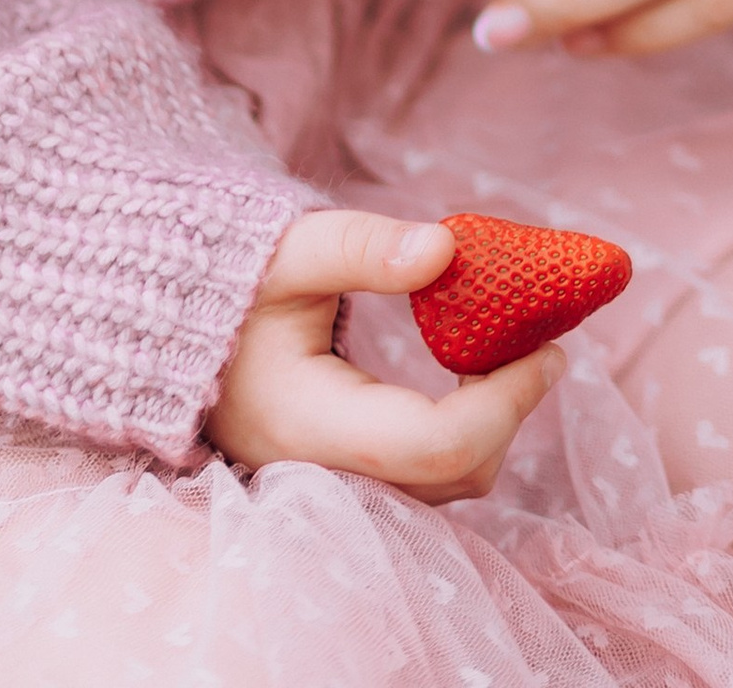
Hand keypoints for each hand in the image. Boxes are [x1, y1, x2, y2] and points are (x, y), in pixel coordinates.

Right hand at [207, 210, 564, 497]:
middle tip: (541, 342)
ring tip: (507, 348)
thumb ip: (363, 249)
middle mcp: (326, 474)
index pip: (436, 444)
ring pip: (446, 484)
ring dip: (492, 422)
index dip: (507, 401)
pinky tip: (469, 370)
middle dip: (510, 411)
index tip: (550, 347)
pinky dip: (465, 429)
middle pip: (453, 474)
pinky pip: (428, 475)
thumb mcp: (291, 250)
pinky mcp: (349, 477)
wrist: (182, 332)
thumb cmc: (235, 284)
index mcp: (310, 425)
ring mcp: (336, 484)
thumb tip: (447, 249)